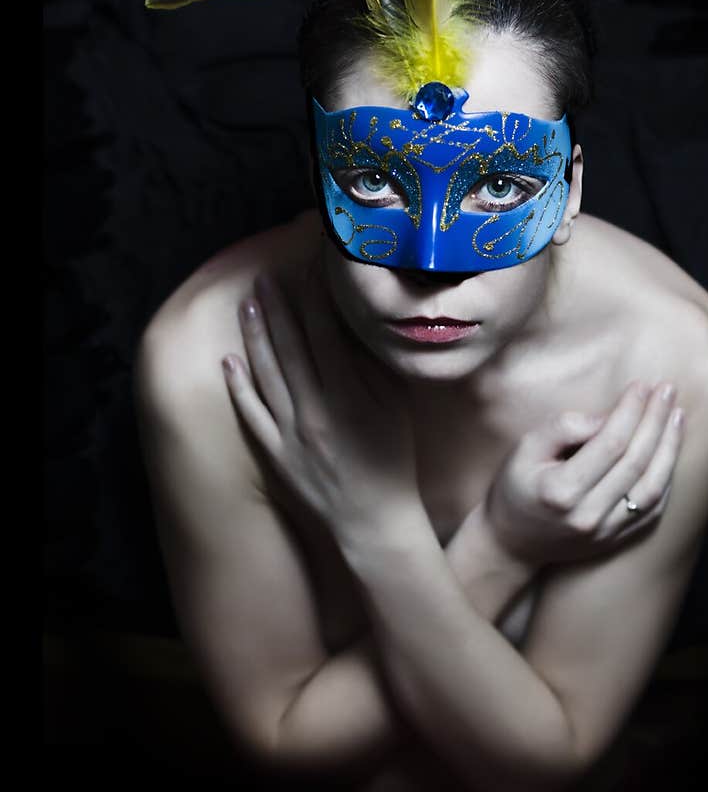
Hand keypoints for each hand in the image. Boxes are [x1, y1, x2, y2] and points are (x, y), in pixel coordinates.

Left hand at [221, 263, 418, 537]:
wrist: (375, 521)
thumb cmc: (394, 460)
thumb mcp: (395, 407)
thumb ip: (373, 366)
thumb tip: (354, 326)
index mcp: (349, 396)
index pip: (324, 334)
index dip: (313, 299)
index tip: (306, 270)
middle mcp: (315, 410)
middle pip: (290, 347)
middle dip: (277, 308)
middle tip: (264, 276)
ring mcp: (291, 433)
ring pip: (267, 374)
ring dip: (255, 336)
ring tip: (247, 303)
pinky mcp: (276, 454)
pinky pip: (252, 414)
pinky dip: (239, 387)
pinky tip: (229, 361)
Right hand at [486, 380, 684, 565]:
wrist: (511, 542)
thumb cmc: (515, 488)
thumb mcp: (525, 448)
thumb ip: (563, 428)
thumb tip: (607, 418)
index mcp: (562, 491)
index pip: (610, 443)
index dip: (631, 411)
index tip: (641, 385)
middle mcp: (588, 515)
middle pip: (636, 462)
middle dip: (655, 421)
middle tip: (667, 390)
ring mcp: (604, 532)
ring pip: (652, 487)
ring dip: (669, 448)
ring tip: (677, 415)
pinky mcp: (615, 540)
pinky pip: (652, 508)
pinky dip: (666, 477)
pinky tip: (670, 450)